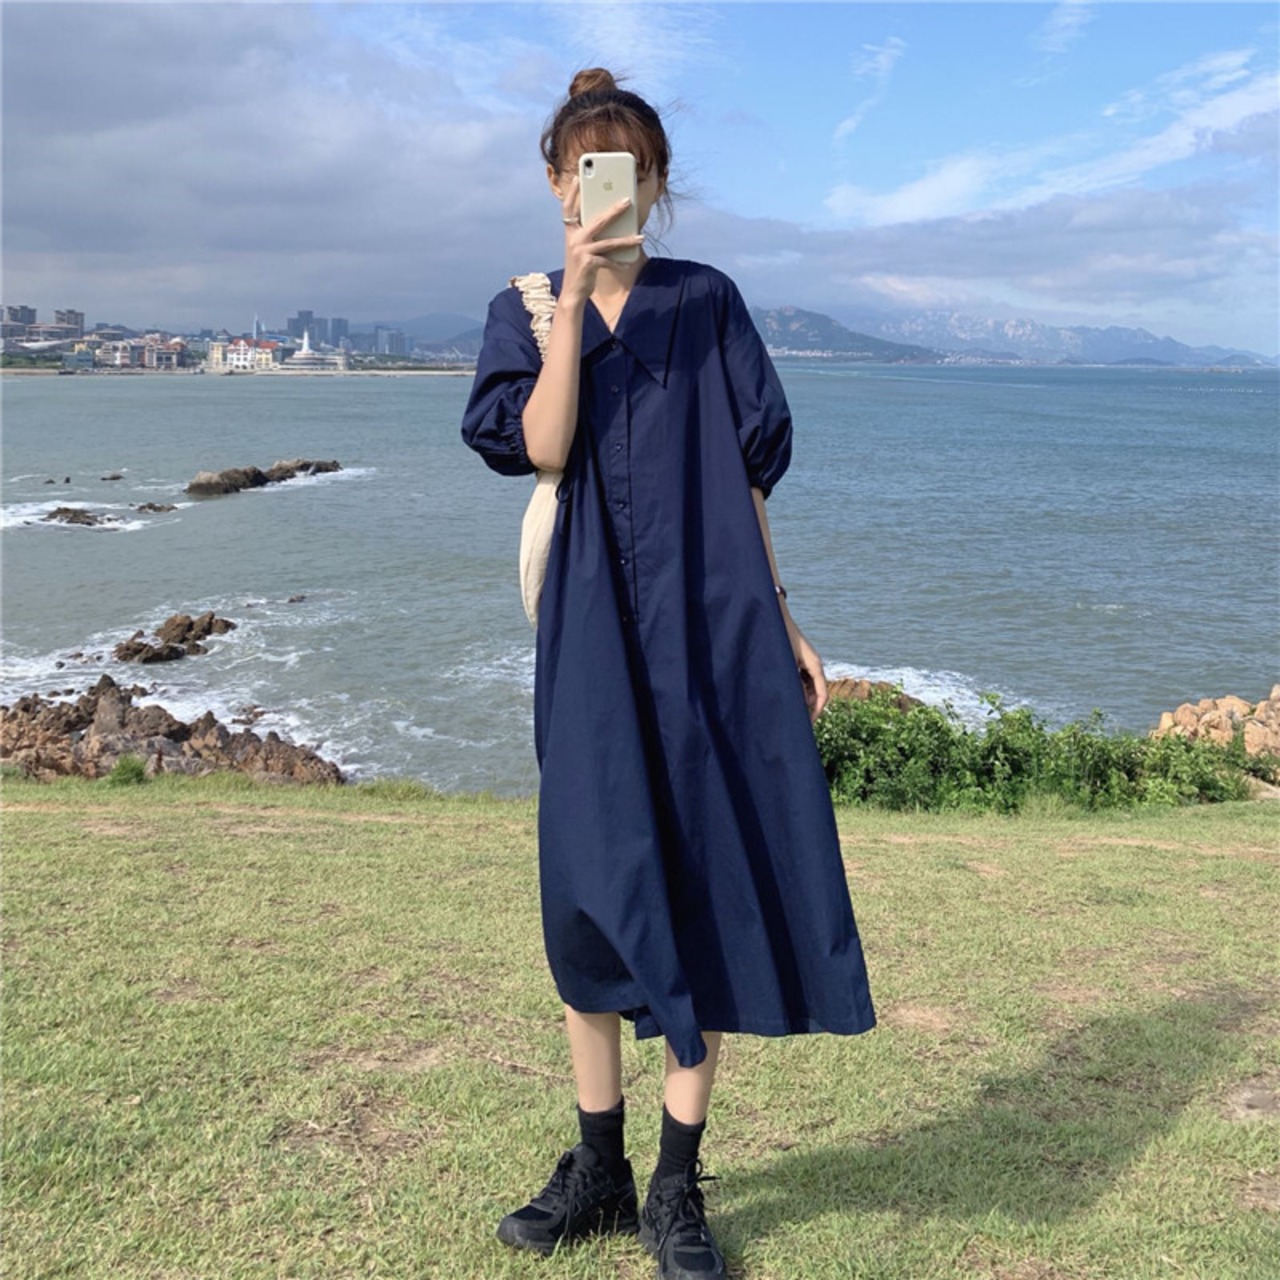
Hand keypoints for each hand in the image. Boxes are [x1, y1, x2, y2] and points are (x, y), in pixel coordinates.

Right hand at [558, 177, 644, 306]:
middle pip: (597, 220)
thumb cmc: (580, 267)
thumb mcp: (581, 248)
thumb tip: (610, 221)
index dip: (572, 193)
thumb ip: (590, 234)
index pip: (569, 208)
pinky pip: (609, 260)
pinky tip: (628, 263)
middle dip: (614, 210)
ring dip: (627, 240)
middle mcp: (574, 239)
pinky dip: (619, 262)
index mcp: (570, 232)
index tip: (577, 178)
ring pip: (608, 242)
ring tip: (641, 238)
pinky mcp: (588, 263)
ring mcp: (581, 251)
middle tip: (628, 201)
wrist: (573, 291)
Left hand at [786, 618, 828, 722]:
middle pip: (816, 692)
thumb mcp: (786, 664)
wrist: (775, 619)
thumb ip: (793, 683)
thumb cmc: (780, 639)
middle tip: (794, 720)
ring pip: (808, 687)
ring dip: (800, 697)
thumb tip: (798, 702)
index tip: (806, 724)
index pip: (822, 695)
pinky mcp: (799, 661)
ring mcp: (808, 662)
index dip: (816, 712)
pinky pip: (802, 679)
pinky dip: (796, 688)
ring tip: (787, 708)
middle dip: (807, 706)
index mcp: (815, 665)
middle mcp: (815, 665)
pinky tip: (785, 694)